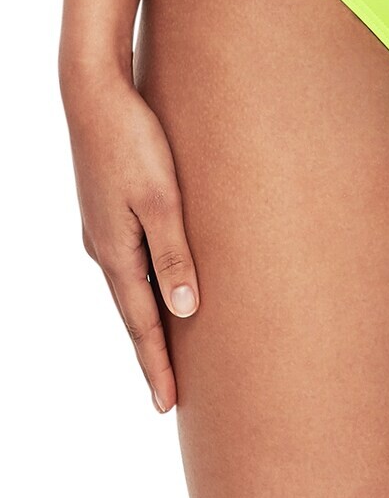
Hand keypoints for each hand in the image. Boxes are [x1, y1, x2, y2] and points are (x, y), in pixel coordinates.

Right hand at [61, 60, 199, 413]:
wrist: (94, 92)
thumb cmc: (135, 142)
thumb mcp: (163, 200)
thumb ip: (175, 255)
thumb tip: (186, 311)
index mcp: (118, 253)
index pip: (143, 325)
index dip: (157, 365)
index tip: (167, 405)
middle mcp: (106, 248)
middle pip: (135, 314)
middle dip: (153, 355)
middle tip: (169, 395)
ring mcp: (105, 230)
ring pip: (134, 289)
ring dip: (151, 323)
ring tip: (170, 354)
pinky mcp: (111, 211)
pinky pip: (134, 264)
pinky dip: (148, 289)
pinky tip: (162, 292)